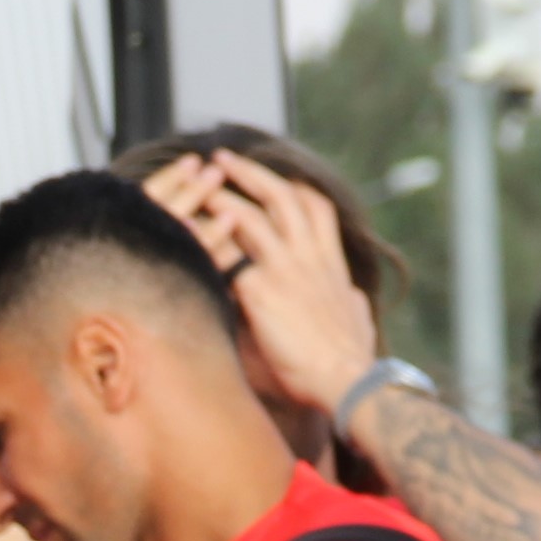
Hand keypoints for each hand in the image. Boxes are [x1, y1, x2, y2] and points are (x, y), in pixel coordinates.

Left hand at [146, 149, 380, 424]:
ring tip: (196, 183)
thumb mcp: (357, 317)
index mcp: (330, 262)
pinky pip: (225, 256)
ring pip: (251, 215)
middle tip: (221, 159)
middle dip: (249, 173)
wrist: (346, 380)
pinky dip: (205, 242)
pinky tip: (182, 235)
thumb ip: (349, 299)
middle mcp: (308, 257)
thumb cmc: (349, 360)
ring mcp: (285, 270)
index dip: (293, 186)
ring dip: (222, 195)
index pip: (315, 207)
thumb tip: (351, 295)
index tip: (274, 176)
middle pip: (281, 196)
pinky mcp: (261, 291)